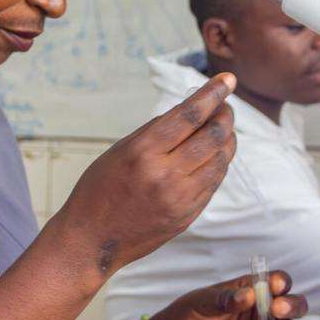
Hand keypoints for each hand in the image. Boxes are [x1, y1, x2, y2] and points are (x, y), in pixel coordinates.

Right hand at [49, 73, 236, 276]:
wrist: (91, 240)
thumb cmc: (99, 190)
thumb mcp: (120, 151)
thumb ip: (156, 133)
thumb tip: (192, 112)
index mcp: (143, 152)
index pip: (189, 115)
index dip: (213, 94)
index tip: (227, 80)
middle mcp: (165, 175)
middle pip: (212, 137)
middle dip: (225, 116)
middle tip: (226, 106)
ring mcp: (180, 199)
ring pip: (220, 160)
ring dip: (227, 140)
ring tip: (223, 129)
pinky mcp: (188, 215)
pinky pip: (214, 183)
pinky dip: (218, 164)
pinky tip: (214, 155)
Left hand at [139, 271, 307, 319]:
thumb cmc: (190, 313)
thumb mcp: (204, 302)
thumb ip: (226, 299)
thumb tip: (249, 295)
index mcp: (251, 288)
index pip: (275, 281)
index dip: (281, 282)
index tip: (276, 286)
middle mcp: (261, 308)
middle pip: (291, 303)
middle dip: (291, 305)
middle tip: (278, 309)